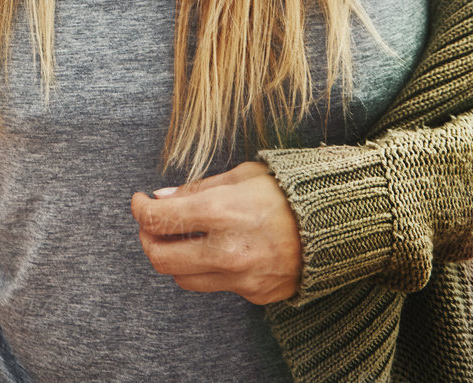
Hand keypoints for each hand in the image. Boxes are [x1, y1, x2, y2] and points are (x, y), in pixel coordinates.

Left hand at [130, 160, 302, 304]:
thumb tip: (160, 199)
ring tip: (182, 237)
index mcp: (221, 212)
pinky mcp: (254, 295)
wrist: (333, 226)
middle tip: (151, 225)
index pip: (159, 220)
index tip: (140, 202)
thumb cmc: (284, 191)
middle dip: (147, 240)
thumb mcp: (239, 176)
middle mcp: (227, 251)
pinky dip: (207, 269)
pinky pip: (216, 286)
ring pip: (183, 279)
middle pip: (161, 259)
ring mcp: (241, 279)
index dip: (140, 210)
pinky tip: (217, 249)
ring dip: (174, 258)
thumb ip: (196, 190)